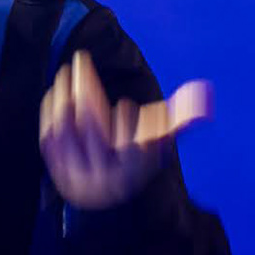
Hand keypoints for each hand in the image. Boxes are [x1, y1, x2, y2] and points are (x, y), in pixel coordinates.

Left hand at [38, 50, 211, 209]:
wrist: (104, 193)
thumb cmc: (136, 157)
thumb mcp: (160, 141)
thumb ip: (182, 118)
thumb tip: (204, 92)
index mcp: (133, 171)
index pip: (131, 143)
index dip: (127, 120)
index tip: (125, 105)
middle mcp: (105, 177)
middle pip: (93, 130)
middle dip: (87, 92)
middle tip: (80, 62)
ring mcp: (78, 174)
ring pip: (67, 130)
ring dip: (65, 96)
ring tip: (66, 73)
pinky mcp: (56, 169)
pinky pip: (50, 137)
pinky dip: (51, 112)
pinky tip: (55, 92)